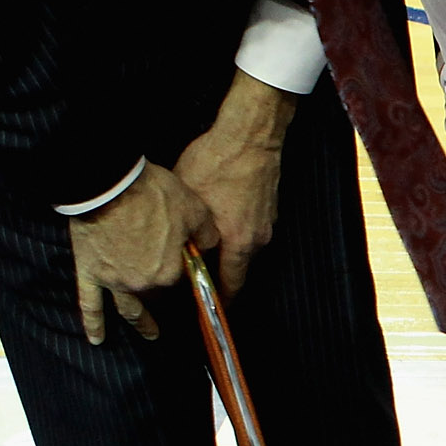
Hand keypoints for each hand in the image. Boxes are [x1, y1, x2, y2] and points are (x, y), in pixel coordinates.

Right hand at [71, 164, 217, 344]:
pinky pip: (90, 304)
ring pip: (129, 308)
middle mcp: (143, 284)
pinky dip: (93, 324)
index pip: (184, 278)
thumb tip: (208, 245)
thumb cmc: (152, 194)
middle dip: (167, 295)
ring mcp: (114, 281)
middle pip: (158, 293)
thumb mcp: (194, 210)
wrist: (108, 184)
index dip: (186, 269)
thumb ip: (206, 234)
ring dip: (141, 323)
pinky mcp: (89, 273)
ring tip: (150, 333)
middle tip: (173, 303)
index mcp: (170, 272)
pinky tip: (97, 339)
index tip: (188, 265)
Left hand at [172, 71, 296, 294]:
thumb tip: (177, 252)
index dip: (217, 301)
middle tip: (194, 276)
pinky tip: (217, 219)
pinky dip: (233, 231)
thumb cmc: (217, 163)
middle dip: (217, 274)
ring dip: (224, 250)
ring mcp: (266, 223)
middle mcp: (257, 239)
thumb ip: (186, 232)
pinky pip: (249, 229)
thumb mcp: (188, 201)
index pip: (230, 285)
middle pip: (237, 268)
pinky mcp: (268, 209)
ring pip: (242, 247)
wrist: (250, 135)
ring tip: (201, 246)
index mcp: (239, 243)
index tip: (206, 310)